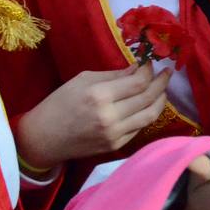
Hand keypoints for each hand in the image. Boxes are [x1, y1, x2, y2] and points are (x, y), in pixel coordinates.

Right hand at [16, 64, 171, 167]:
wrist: (43, 138)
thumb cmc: (59, 104)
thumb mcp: (82, 80)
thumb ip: (113, 75)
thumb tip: (137, 68)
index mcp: (99, 96)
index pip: (138, 82)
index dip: (149, 71)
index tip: (151, 63)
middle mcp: (110, 116)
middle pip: (148, 97)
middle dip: (161, 83)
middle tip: (166, 73)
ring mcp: (114, 134)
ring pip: (150, 115)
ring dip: (161, 100)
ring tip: (163, 89)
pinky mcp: (116, 146)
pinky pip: (140, 127)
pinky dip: (147, 114)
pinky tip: (148, 105)